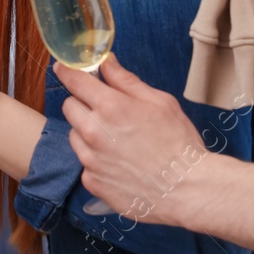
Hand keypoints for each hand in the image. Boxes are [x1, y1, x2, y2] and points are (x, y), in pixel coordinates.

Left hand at [56, 53, 209, 224]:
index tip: (65, 68)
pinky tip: (120, 164)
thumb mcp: (160, 102)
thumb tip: (105, 62)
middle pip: (69, 107)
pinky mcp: (93, 182)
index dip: (68, 71)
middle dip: (83, 103)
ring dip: (87, 133)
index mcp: (110, 107)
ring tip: (117, 141)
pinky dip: (96, 160)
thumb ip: (126, 81)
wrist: (189, 191)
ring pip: (75, 136)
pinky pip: (85, 163)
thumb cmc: (179, 144)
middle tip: (106, 110)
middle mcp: (93, 132)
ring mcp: (90, 160)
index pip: (73, 81)